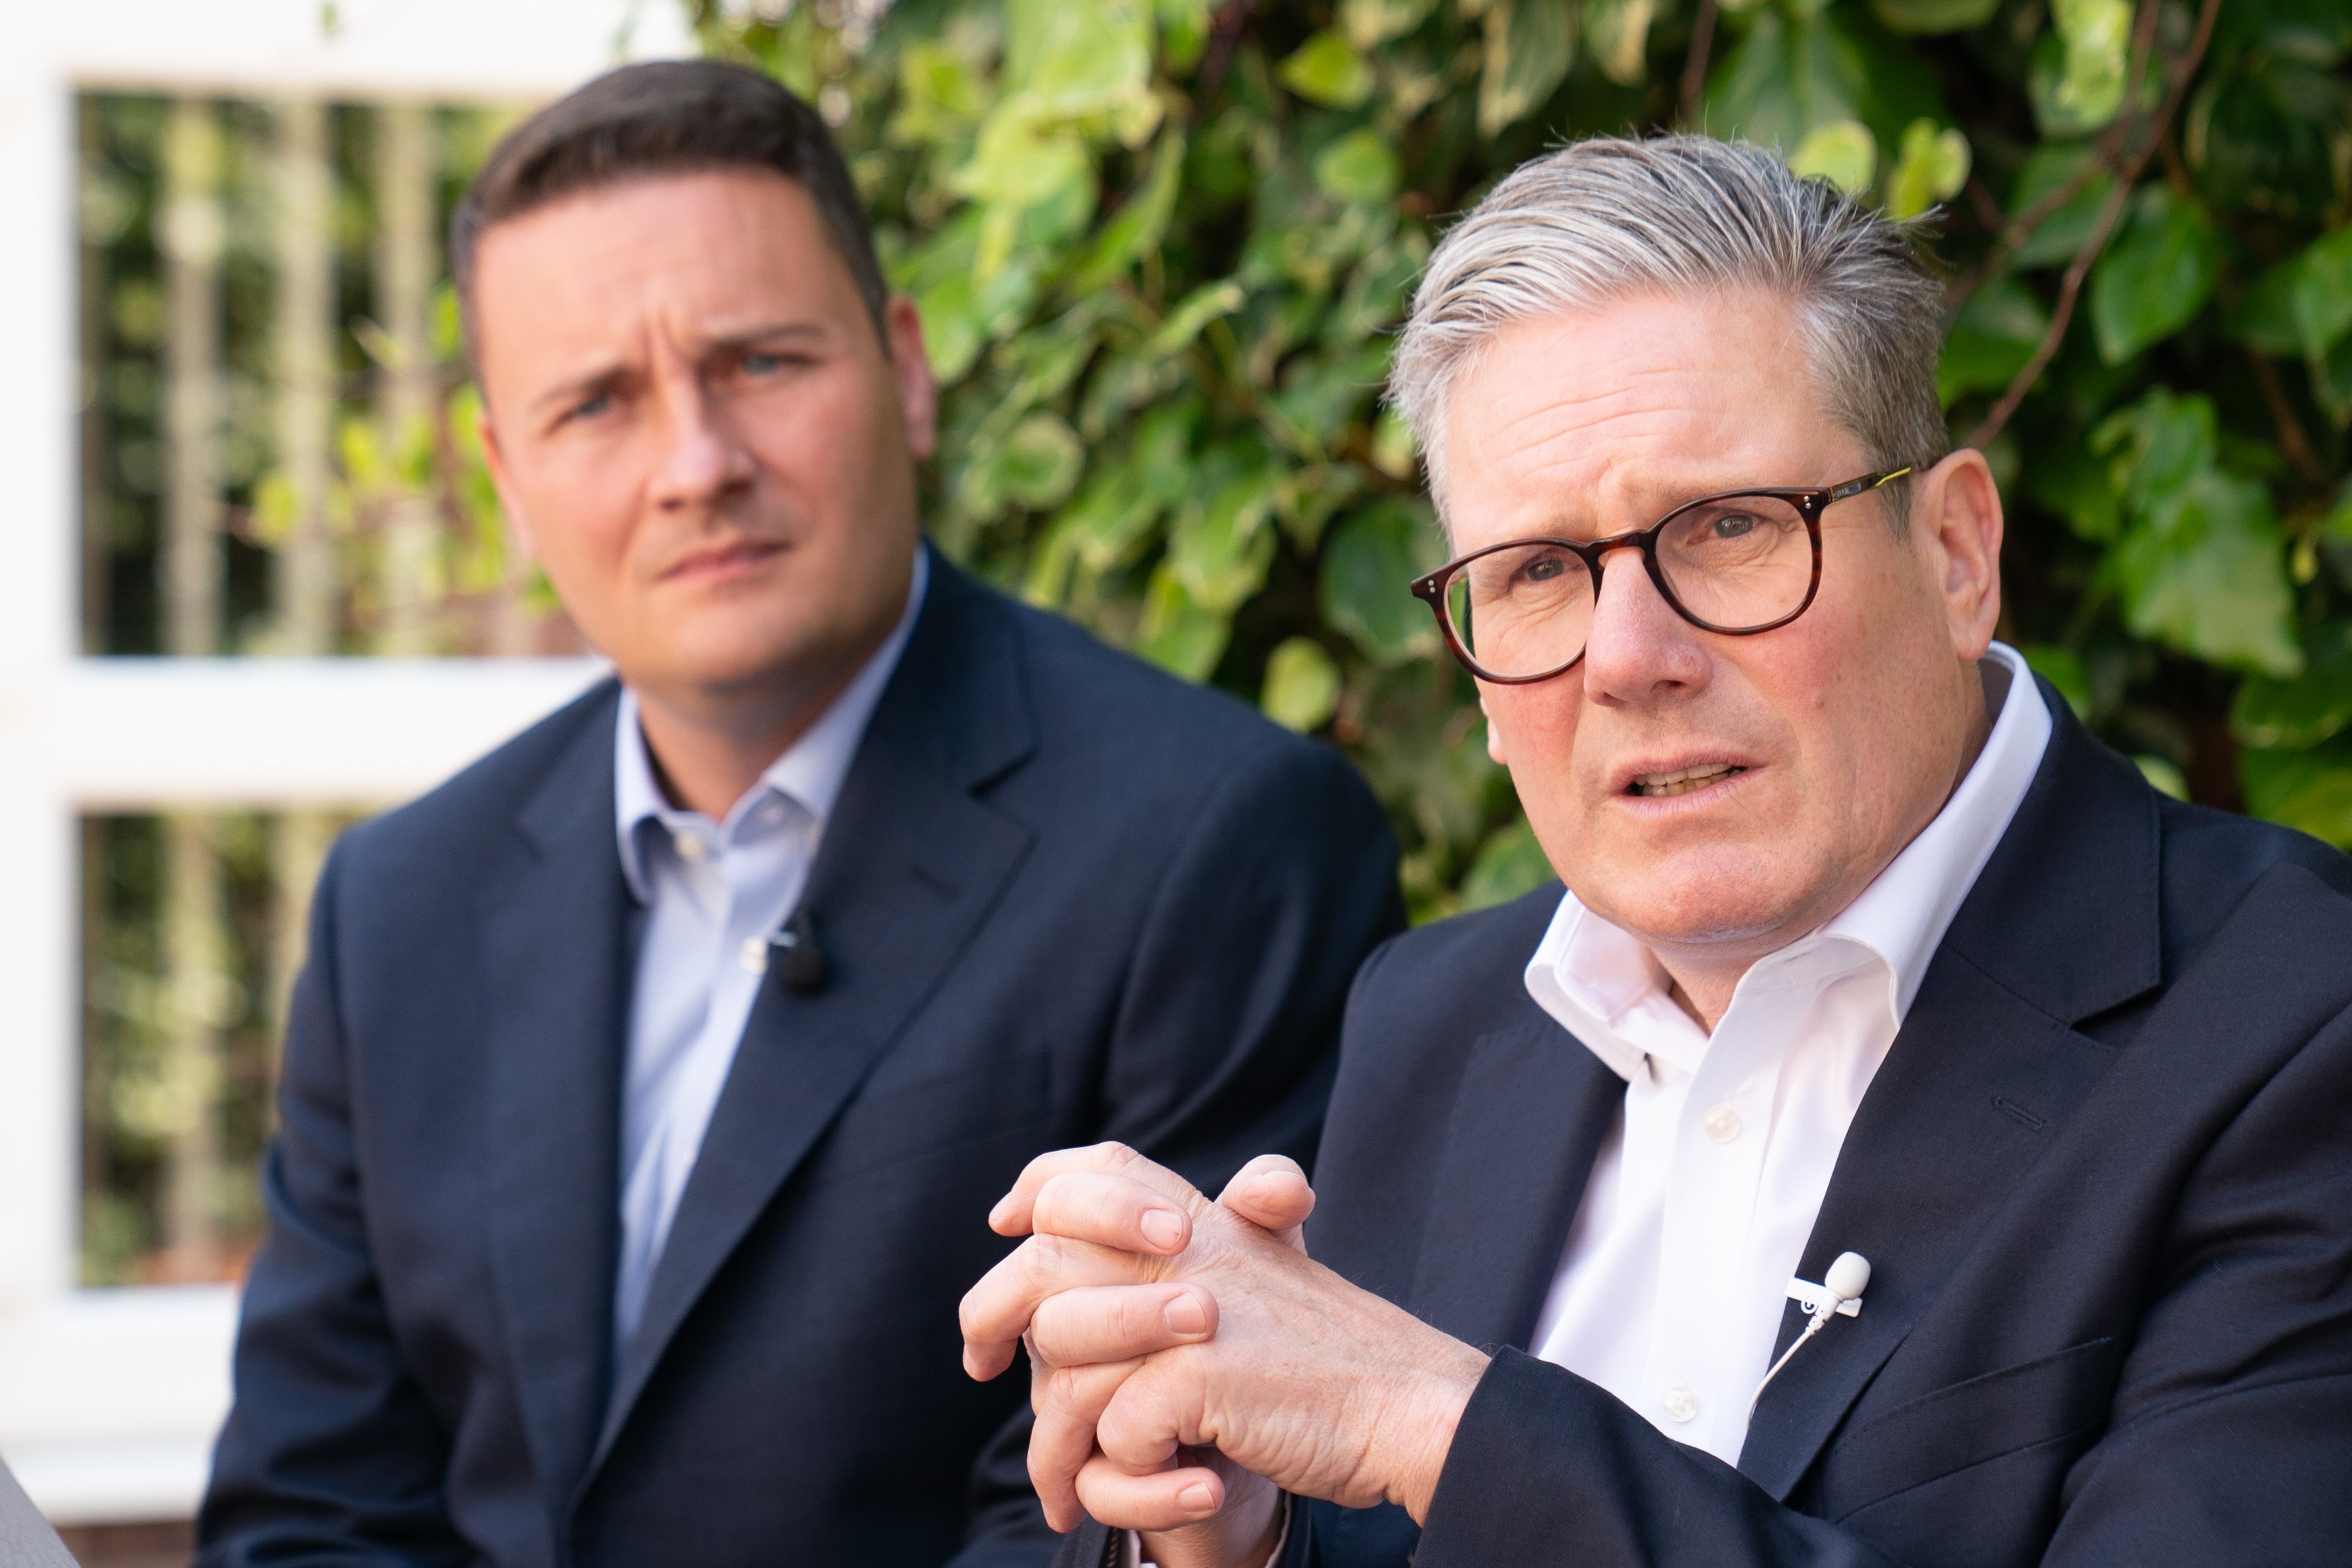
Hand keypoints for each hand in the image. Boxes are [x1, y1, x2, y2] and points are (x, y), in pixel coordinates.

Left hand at [960, 1143, 1488, 1537]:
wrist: (1408, 1409)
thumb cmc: (1334, 1367)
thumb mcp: (1263, 1282)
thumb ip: (1192, 1265)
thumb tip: (1102, 1252)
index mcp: (1206, 1221)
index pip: (1096, 1167)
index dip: (1040, 1189)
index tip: (1004, 1225)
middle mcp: (1191, 1250)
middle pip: (1043, 1265)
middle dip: (992, 1316)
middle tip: (977, 1364)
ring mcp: (1189, 1309)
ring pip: (1063, 1368)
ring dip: (1055, 1443)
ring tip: (1064, 1492)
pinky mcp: (1196, 1371)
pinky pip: (1114, 1433)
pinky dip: (1127, 1481)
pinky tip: (1168, 1497)